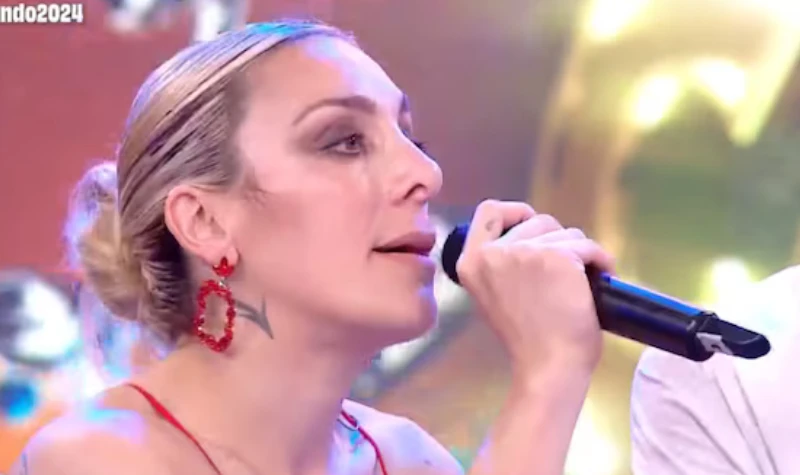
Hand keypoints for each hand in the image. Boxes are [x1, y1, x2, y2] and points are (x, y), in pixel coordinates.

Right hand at [455, 200, 614, 378]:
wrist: (548, 368)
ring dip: (579, 252)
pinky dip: (601, 259)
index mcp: (470, 263)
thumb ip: (500, 265)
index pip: (489, 211)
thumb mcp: (494, 296)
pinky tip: (604, 275)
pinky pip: (588, 245)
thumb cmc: (527, 340)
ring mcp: (524, 252)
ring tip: (583, 280)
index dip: (515, 213)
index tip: (534, 230)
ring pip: (564, 232)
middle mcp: (492, 253)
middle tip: (566, 271)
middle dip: (556, 240)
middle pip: (535, 220)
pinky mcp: (557, 256)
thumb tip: (529, 240)